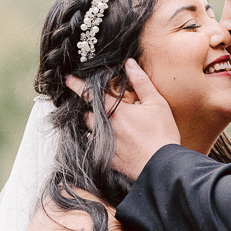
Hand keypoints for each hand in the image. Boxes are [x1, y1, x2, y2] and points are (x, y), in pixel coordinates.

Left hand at [66, 59, 179, 178]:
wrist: (162, 166)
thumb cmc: (162, 134)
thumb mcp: (157, 103)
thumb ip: (141, 82)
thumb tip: (129, 63)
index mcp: (116, 111)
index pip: (91, 94)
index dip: (78, 85)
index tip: (69, 79)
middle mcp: (106, 127)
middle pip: (87, 114)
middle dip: (89, 109)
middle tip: (97, 106)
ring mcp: (105, 144)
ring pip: (90, 131)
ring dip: (93, 125)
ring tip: (104, 124)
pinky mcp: (107, 159)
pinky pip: (95, 148)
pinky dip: (98, 142)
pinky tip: (109, 142)